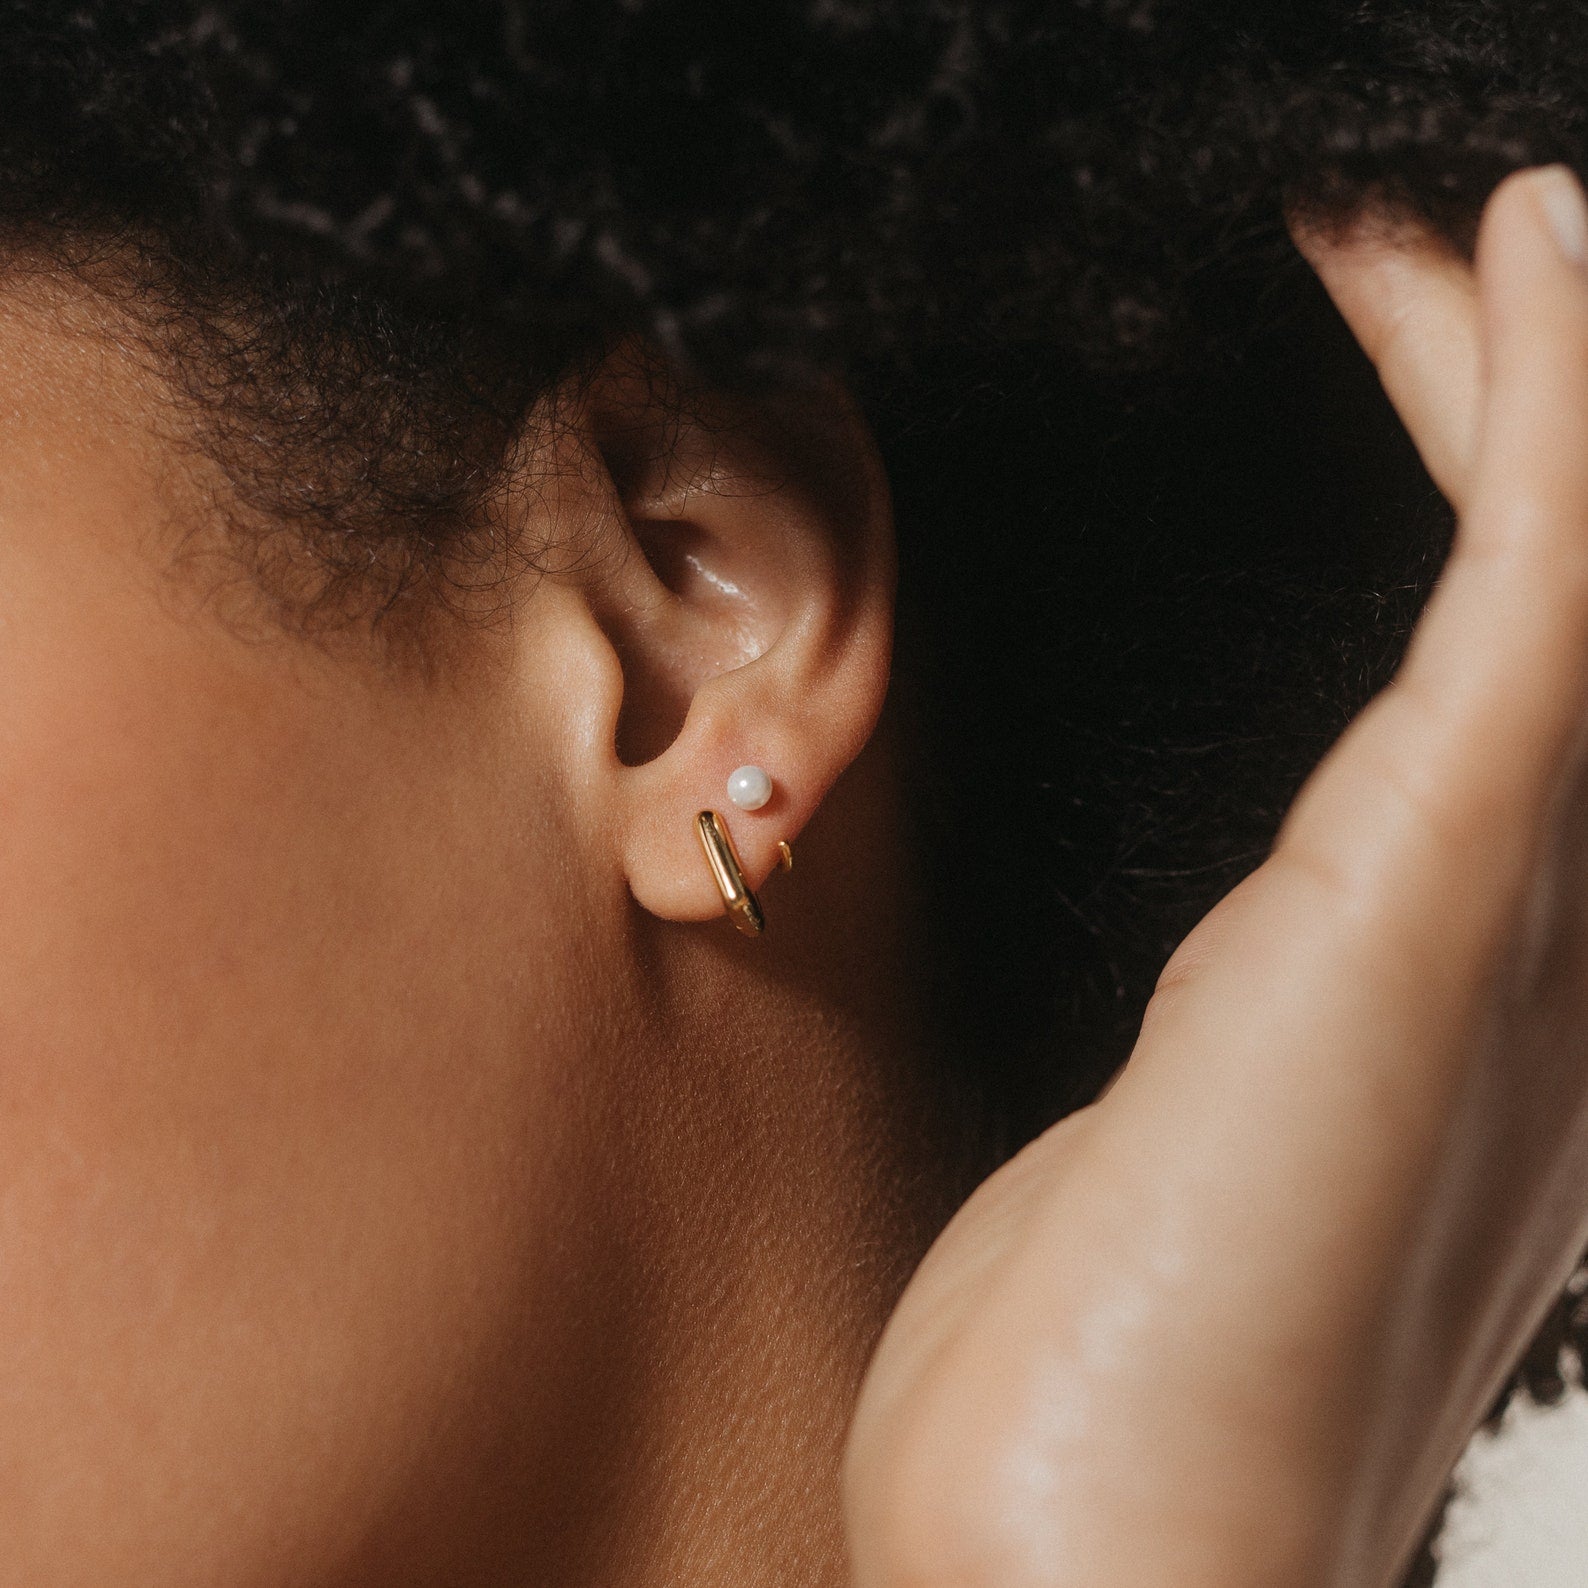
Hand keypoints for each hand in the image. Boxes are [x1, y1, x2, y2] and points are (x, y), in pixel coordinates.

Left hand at [844, 166, 1587, 1587]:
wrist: (1112, 1544)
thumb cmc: (1114, 1356)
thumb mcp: (1194, 1123)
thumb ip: (1263, 1007)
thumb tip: (1271, 940)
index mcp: (1481, 972)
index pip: (1503, 661)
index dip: (1480, 472)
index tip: (1394, 321)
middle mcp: (1547, 931)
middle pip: (1560, 593)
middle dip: (1507, 396)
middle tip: (1425, 242)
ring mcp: (1518, 914)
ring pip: (1578, 578)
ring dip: (1538, 376)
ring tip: (1481, 223)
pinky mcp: (1429, 900)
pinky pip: (1529, 607)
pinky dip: (1549, 423)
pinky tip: (1527, 250)